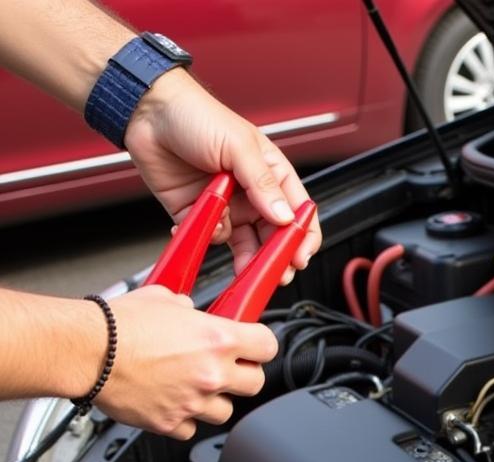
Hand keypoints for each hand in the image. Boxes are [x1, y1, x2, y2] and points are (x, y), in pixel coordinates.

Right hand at [93, 286, 278, 439]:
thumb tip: (193, 311)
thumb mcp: (163, 299)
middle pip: (255, 384)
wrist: (86, 351)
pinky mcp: (170, 423)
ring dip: (214, 401)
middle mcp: (211, 373)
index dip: (261, 346)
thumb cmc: (118, 325)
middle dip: (243, 375)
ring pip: (226, 412)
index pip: (267, 346)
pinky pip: (190, 429)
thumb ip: (188, 309)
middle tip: (226, 368)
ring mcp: (193, 402)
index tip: (253, 347)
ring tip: (193, 387)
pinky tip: (172, 403)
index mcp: (217, 339)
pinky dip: (184, 419)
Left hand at [123, 69, 320, 280]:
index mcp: (271, 176)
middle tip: (275, 273)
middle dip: (276, 257)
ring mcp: (227, 206)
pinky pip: (210, 238)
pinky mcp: (200, 214)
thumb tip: (284, 216)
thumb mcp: (239, 147)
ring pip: (244, 245)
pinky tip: (202, 229)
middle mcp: (252, 195)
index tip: (299, 256)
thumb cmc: (197, 114)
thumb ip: (263, 184)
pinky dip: (207, 238)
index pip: (298, 214)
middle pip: (274, 237)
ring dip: (244, 257)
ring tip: (242, 267)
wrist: (147, 112)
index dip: (303, 237)